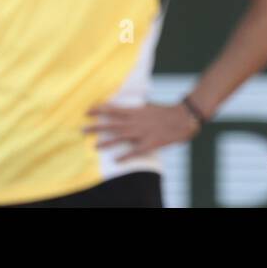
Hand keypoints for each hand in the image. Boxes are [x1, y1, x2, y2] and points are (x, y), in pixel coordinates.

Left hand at [84, 102, 200, 161]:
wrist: (183, 117)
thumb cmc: (166, 111)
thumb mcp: (148, 106)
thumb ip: (136, 108)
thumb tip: (126, 107)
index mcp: (136, 110)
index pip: (114, 109)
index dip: (100, 109)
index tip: (87, 110)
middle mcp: (136, 121)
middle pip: (113, 124)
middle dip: (97, 126)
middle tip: (82, 129)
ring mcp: (142, 132)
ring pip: (121, 137)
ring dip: (107, 141)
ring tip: (94, 146)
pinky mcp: (150, 143)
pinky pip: (135, 151)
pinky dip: (126, 155)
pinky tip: (116, 161)